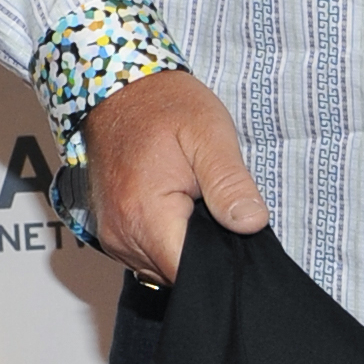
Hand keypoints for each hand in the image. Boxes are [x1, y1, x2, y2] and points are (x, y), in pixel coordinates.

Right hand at [82, 69, 268, 284]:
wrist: (121, 89)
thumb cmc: (167, 107)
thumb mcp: (210, 135)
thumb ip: (230, 183)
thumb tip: (252, 223)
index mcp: (145, 214)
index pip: (188, 273)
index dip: (219, 259)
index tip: (233, 230)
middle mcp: (122, 234)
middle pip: (176, 273)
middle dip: (204, 250)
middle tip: (218, 205)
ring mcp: (113, 236)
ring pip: (162, 266)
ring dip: (185, 243)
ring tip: (197, 199)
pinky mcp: (112, 231)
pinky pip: (147, 253)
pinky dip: (168, 237)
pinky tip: (181, 207)